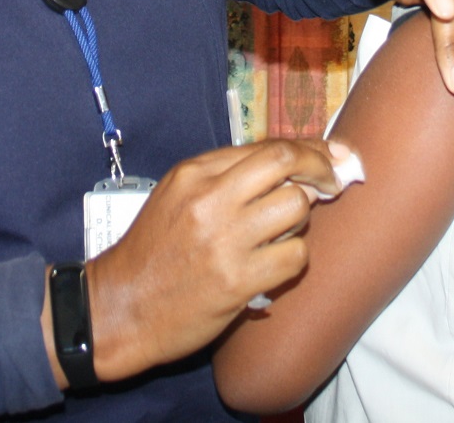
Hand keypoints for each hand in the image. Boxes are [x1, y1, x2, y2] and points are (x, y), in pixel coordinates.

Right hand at [71, 139, 346, 384]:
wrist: (120, 307)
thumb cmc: (153, 252)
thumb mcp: (177, 197)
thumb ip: (226, 177)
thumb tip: (292, 166)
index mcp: (194, 173)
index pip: (267, 147)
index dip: (309, 149)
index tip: (332, 155)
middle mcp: (210, 198)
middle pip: (286, 163)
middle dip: (320, 169)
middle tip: (332, 183)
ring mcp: (224, 239)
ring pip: (295, 207)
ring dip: (301, 219)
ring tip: (284, 232)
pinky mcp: (237, 280)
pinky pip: (294, 256)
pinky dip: (293, 258)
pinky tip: (275, 264)